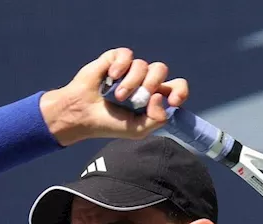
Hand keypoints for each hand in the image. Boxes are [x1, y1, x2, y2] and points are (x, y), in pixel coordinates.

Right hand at [40, 47, 189, 145]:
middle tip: (136, 99)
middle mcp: (145, 80)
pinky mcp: (114, 59)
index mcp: (154, 97)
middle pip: (161, 70)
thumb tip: (159, 96)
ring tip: (117, 96)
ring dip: (131, 82)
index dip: (179, 91)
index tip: (172, 101)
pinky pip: (126, 55)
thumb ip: (157, 119)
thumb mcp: (137, 130)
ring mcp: (130, 69)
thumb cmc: (110, 123)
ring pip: (142, 65)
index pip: (177, 87)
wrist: (83, 114)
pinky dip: (120, 66)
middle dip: (151, 84)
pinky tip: (110, 76)